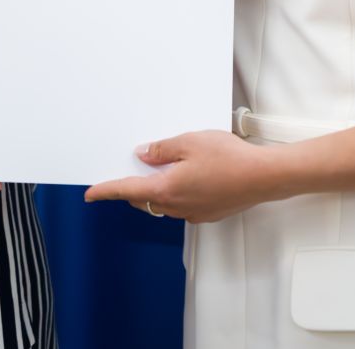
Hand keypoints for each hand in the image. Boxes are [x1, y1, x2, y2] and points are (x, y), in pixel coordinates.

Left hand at [84, 130, 277, 223]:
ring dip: (156, 189)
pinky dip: (176, 192)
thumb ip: (161, 150)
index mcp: (166, 190)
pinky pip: (182, 204)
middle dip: (133, 187)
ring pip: (163, 203)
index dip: (106, 191)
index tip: (90, 194)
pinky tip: (187, 175)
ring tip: (161, 167)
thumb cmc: (229, 158)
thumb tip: (143, 155)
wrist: (264, 177)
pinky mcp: (208, 213)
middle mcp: (176, 207)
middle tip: (130, 169)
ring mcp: (193, 213)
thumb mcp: (189, 142)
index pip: (127, 191)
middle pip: (144, 200)